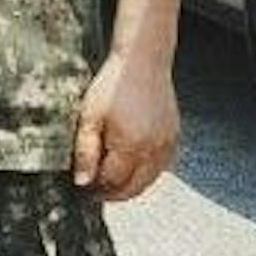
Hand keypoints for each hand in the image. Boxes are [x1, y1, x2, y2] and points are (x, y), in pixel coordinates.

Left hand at [71, 50, 178, 201]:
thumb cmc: (113, 85)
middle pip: (132, 188)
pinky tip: (131, 165)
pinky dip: (145, 173)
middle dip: (112, 193)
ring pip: (148, 181)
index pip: (112, 183)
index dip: (96, 189)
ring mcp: (166, 145)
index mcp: (130, 146)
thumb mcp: (89, 116)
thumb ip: (85, 152)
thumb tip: (82, 182)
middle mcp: (152, 150)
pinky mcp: (174, 138)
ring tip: (111, 178)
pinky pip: (160, 168)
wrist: (142, 62)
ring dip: (129, 185)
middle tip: (95, 189)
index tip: (84, 188)